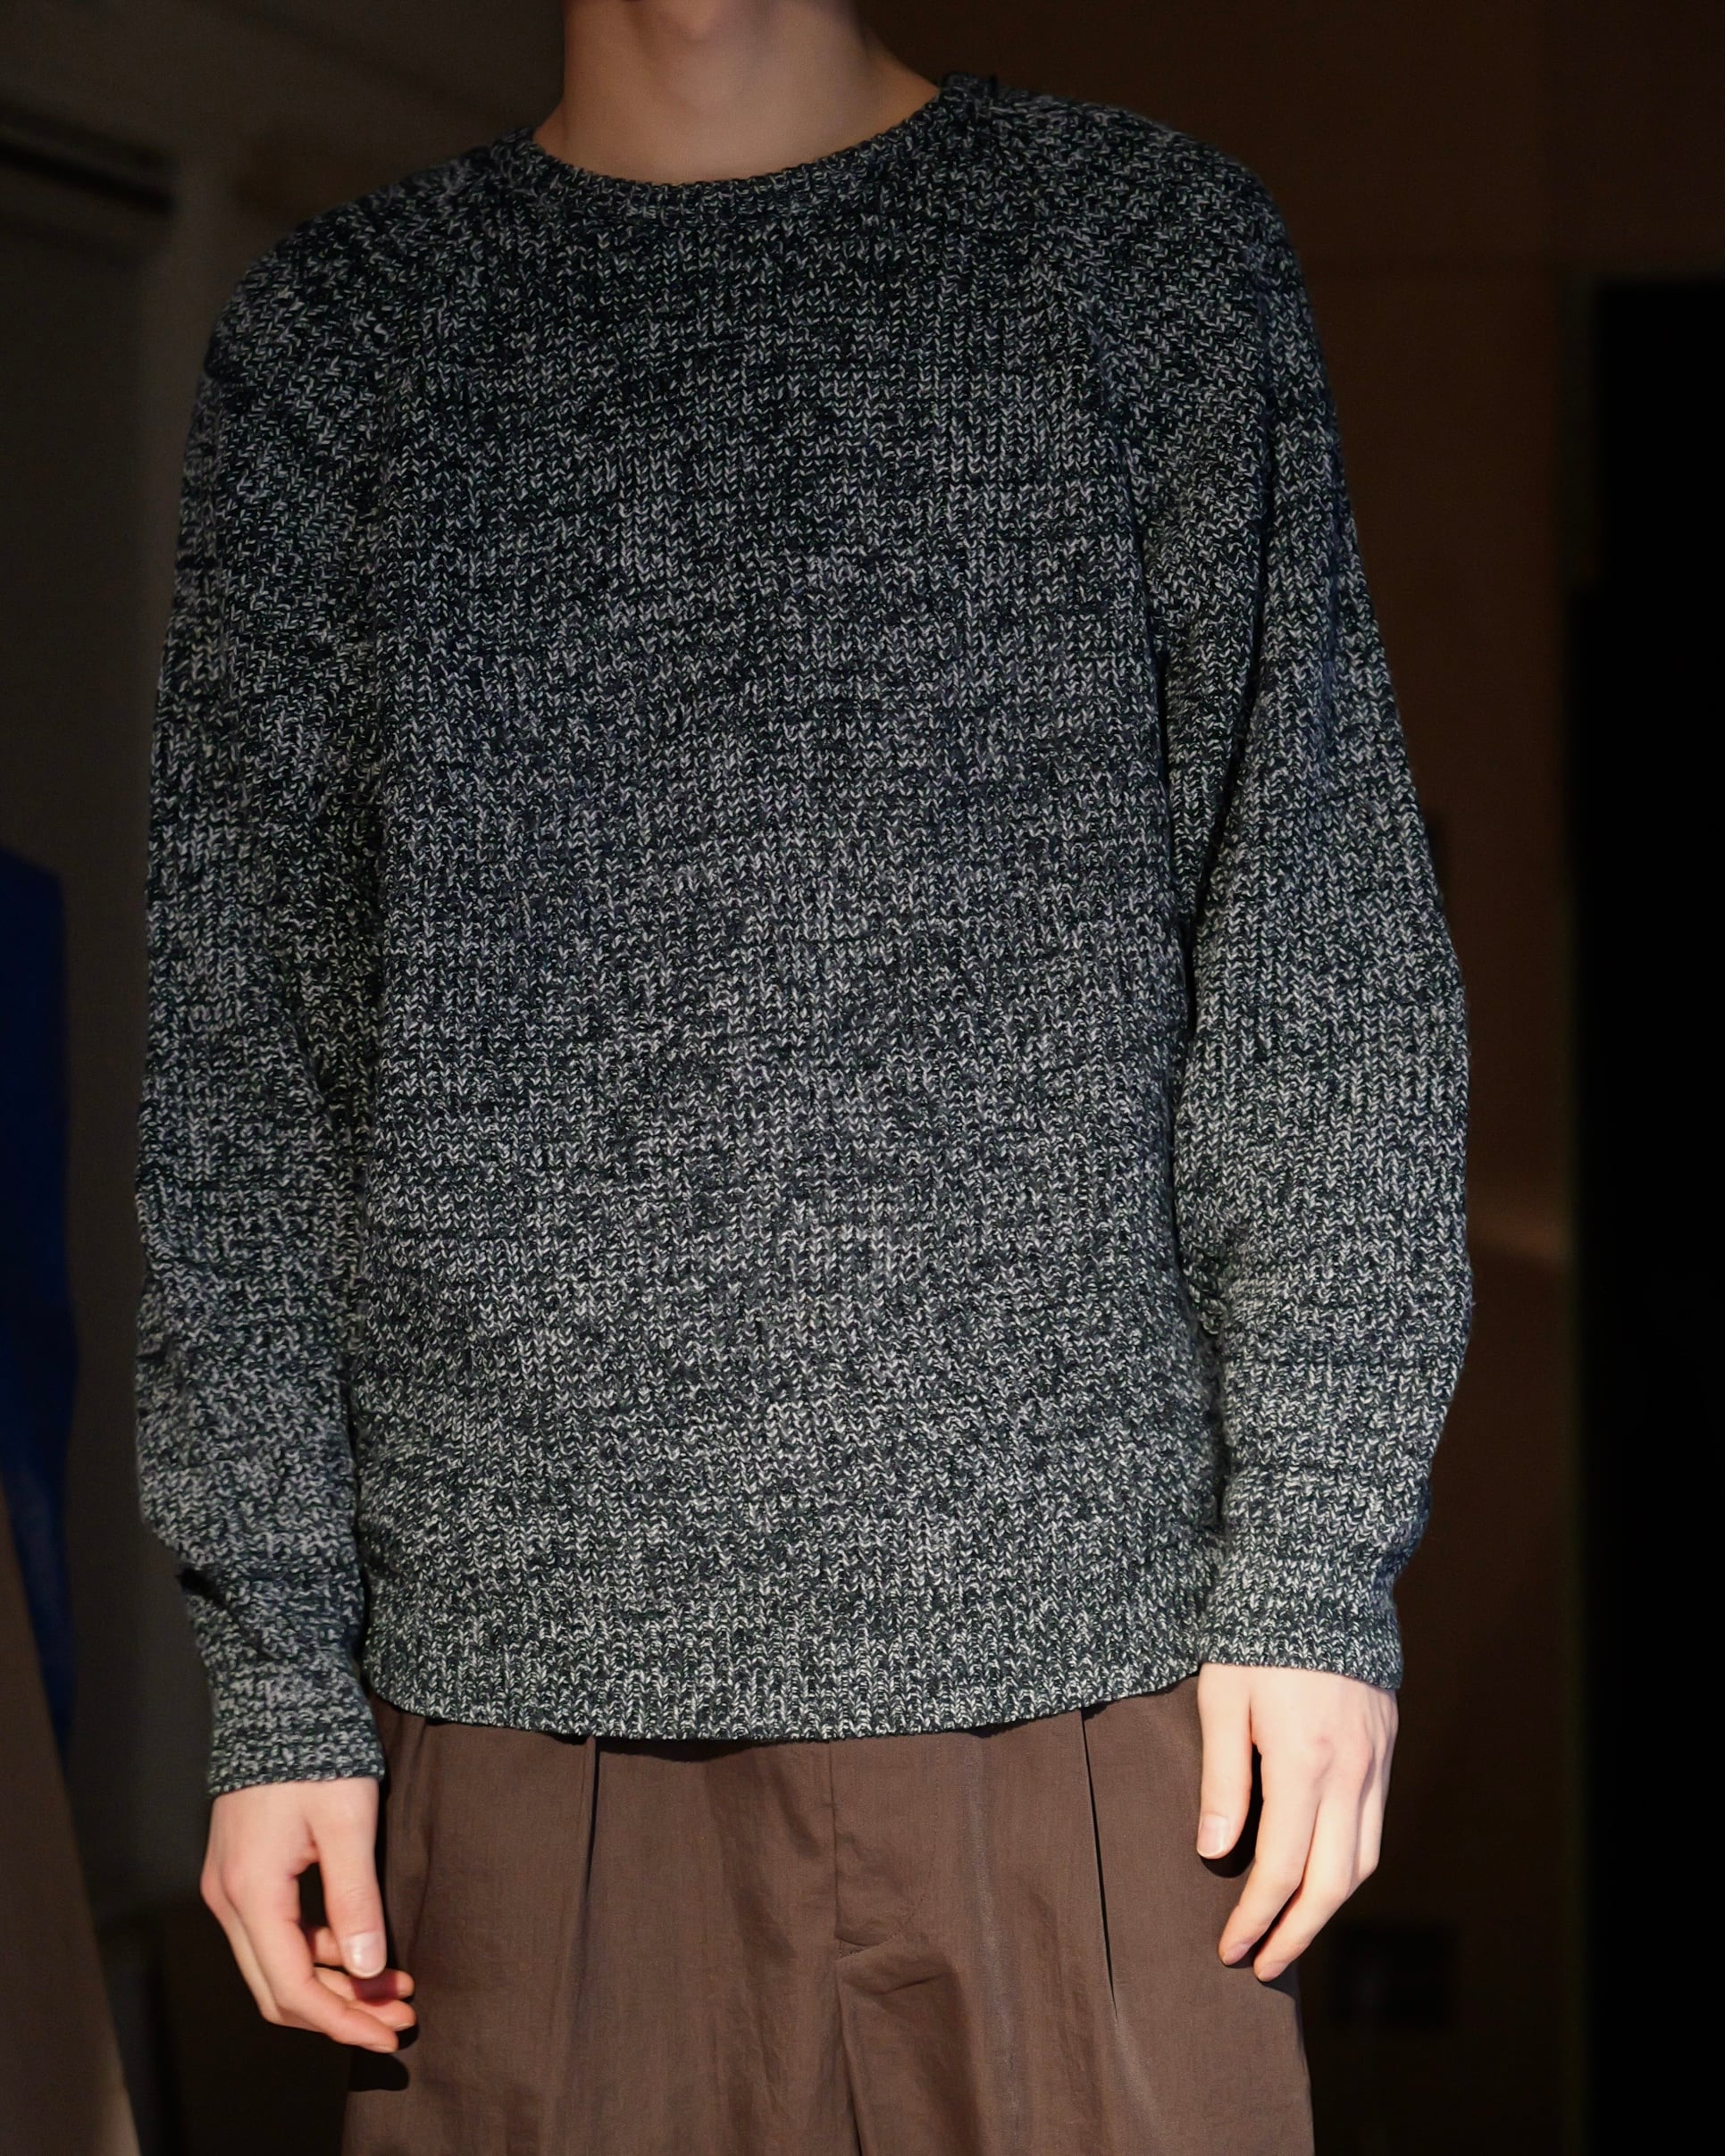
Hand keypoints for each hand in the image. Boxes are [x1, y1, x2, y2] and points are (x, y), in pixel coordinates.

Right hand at [202, 1778, 415, 2049]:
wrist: (280, 1695)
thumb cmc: (318, 1753)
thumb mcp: (347, 1823)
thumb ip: (355, 1899)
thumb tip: (369, 1970)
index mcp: (250, 1892)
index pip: (291, 1989)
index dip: (342, 2021)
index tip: (389, 2032)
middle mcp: (228, 1899)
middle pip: (278, 1988)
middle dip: (341, 2011)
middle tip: (399, 2017)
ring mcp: (230, 1886)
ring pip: (278, 1964)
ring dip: (334, 1983)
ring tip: (394, 1985)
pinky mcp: (243, 1873)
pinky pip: (277, 1934)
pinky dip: (319, 1951)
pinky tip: (363, 1948)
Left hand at [1195, 1663, 1394, 1982]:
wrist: (1318, 1573)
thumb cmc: (1254, 1634)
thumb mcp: (1221, 1699)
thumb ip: (1222, 1780)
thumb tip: (1214, 1852)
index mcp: (1304, 1761)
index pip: (1281, 1869)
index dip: (1255, 1918)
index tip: (1230, 1948)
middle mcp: (1351, 1770)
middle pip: (1332, 1882)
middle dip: (1297, 1933)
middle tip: (1263, 1964)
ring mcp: (1375, 1759)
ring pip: (1363, 1860)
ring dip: (1329, 1906)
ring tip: (1290, 1931)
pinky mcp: (1385, 1746)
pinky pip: (1375, 1824)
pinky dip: (1349, 1863)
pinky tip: (1320, 1872)